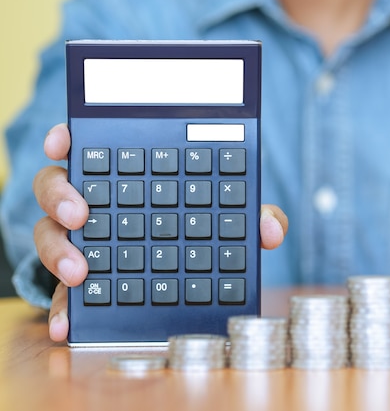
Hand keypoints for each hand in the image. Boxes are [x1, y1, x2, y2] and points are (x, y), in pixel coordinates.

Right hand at [33, 123, 288, 341]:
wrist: (192, 279)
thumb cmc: (205, 231)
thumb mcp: (230, 219)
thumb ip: (252, 216)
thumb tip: (270, 229)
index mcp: (126, 176)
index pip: (89, 147)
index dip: (69, 138)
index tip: (65, 139)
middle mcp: (95, 203)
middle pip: (57, 188)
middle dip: (61, 196)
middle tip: (82, 214)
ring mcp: (84, 242)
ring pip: (49, 234)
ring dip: (58, 251)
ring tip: (79, 272)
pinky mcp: (84, 280)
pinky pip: (61, 289)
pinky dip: (61, 306)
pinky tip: (68, 322)